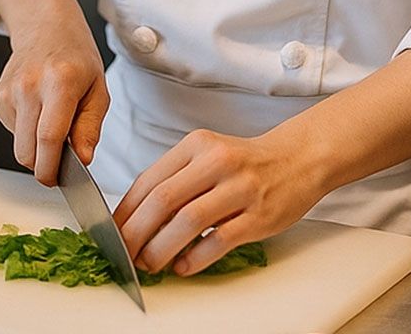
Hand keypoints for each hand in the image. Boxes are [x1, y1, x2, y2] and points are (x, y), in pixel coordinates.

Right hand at [0, 0, 109, 185]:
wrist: (47, 27)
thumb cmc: (77, 58)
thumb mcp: (99, 89)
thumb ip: (90, 127)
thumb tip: (83, 160)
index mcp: (61, 82)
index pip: (49, 137)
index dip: (52, 168)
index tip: (58, 181)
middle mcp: (31, 85)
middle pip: (27, 150)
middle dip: (44, 166)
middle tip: (62, 163)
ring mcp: (10, 90)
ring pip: (19, 145)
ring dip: (36, 149)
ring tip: (53, 124)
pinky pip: (13, 132)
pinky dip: (27, 133)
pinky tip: (39, 112)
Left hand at [113, 129, 322, 276]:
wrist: (297, 159)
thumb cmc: (244, 163)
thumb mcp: (206, 155)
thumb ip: (176, 178)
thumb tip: (135, 216)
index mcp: (196, 145)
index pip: (149, 179)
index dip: (126, 209)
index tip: (112, 231)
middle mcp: (215, 161)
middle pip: (163, 200)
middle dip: (136, 232)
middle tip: (124, 253)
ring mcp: (239, 188)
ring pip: (188, 221)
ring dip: (161, 248)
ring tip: (149, 264)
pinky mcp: (259, 215)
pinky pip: (219, 240)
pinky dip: (195, 257)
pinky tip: (183, 266)